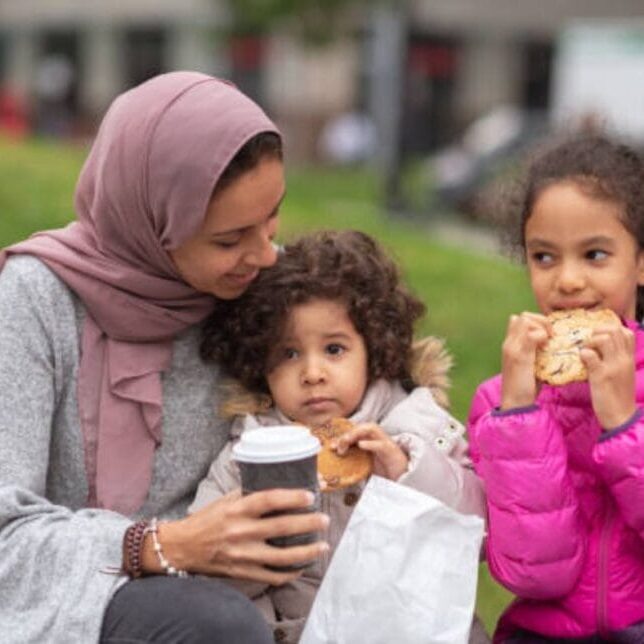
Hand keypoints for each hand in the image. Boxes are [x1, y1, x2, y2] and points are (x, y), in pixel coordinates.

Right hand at [145, 489, 328, 585]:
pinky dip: (291, 572)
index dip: (292, 497)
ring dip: (307, 551)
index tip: (310, 495)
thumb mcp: (226, 499)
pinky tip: (303, 564)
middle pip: (281, 528)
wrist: (182, 547)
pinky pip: (272, 576)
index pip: (269, 500)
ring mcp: (243, 556)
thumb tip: (281, 481)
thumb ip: (250, 493)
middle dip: (308, 523)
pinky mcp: (243, 573)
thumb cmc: (208, 519)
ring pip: (282, 557)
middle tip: (324, 519)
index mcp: (237, 509)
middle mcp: (241, 532)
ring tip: (323, 545)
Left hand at [333, 423, 408, 480]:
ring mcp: (385, 443)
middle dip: (348, 433)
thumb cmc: (384, 472)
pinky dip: (370, 443)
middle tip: (337, 445)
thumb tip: (336, 469)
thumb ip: (354, 463)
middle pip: (362, 427)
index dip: (342, 436)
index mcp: (371, 441)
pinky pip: (381, 444)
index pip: (355, 432)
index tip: (331, 446)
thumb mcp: (365, 466)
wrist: (403, 481)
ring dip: (356, 433)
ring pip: (371, 429)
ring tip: (346, 441)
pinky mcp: (392, 451)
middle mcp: (377, 439)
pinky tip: (361, 445)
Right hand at [500, 312, 550, 409]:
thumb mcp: (529, 366)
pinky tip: (546, 347)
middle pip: (523, 316)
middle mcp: (509, 343)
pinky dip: (542, 335)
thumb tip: (546, 345)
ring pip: (525, 320)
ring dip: (541, 326)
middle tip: (550, 336)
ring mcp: (513, 348)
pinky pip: (532, 334)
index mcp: (510, 345)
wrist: (515, 403)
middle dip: (540, 321)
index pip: (518, 320)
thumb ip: (533, 354)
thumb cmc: (525, 388)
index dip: (535, 322)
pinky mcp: (519, 355)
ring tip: (548, 341)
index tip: (547, 336)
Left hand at [580, 321, 636, 428]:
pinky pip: (591, 356)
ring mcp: (613, 367)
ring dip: (590, 341)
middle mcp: (623, 360)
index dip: (610, 328)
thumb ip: (613, 359)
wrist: (621, 417)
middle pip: (615, 330)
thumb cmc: (618, 396)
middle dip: (598, 331)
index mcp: (629, 359)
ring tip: (585, 351)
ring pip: (605, 338)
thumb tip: (596, 347)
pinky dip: (583, 354)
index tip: (598, 336)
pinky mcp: (601, 376)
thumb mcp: (620, 373)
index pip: (626, 332)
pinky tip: (581, 360)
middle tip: (589, 343)